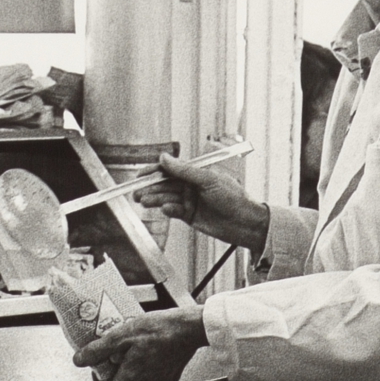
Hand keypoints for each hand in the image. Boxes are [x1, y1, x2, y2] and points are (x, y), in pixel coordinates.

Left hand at [73, 307, 207, 380]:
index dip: (97, 377)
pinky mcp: (167, 380)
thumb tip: (79, 360)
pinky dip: (142, 368)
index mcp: (130, 380)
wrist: (188, 329)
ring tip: (129, 349)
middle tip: (113, 351)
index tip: (97, 363)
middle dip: (113, 370)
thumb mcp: (121, 334)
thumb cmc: (158, 330)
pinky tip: (145, 351)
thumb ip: (98, 349)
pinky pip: (148, 378)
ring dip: (127, 369)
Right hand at [135, 153, 270, 252]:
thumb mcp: (208, 180)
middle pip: (164, 185)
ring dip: (155, 199)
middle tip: (135, 192)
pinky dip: (169, 210)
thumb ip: (184, 170)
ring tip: (144, 201)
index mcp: (195, 172)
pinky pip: (174, 211)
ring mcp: (188, 200)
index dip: (153, 172)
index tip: (139, 175)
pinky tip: (167, 209)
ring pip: (166, 198)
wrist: (244, 222)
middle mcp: (190, 185)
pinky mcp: (189, 216)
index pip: (169, 169)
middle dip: (149, 188)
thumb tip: (164, 158)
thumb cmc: (232, 197)